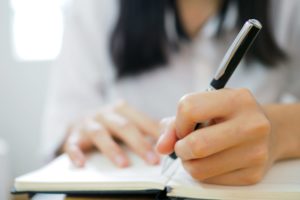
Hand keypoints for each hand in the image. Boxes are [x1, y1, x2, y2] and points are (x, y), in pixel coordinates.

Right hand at [63, 101, 159, 167]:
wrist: (78, 118)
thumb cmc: (110, 123)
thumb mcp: (126, 120)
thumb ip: (145, 127)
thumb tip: (169, 138)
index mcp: (121, 108)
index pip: (141, 120)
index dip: (155, 133)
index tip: (168, 146)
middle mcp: (104, 113)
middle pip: (123, 126)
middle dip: (139, 143)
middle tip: (152, 160)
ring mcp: (87, 124)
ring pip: (100, 134)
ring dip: (112, 149)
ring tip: (124, 164)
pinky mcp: (72, 135)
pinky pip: (72, 144)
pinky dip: (76, 153)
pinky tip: (82, 164)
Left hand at [156, 88, 274, 184]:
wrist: (270, 130)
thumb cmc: (230, 115)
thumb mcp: (207, 106)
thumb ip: (176, 123)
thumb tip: (161, 147)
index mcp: (237, 99)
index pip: (189, 109)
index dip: (178, 122)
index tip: (184, 127)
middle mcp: (252, 125)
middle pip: (196, 145)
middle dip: (181, 148)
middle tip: (185, 145)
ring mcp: (255, 152)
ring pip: (199, 169)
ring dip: (189, 163)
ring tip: (197, 153)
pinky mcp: (253, 175)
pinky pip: (210, 181)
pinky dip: (203, 173)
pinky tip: (213, 161)